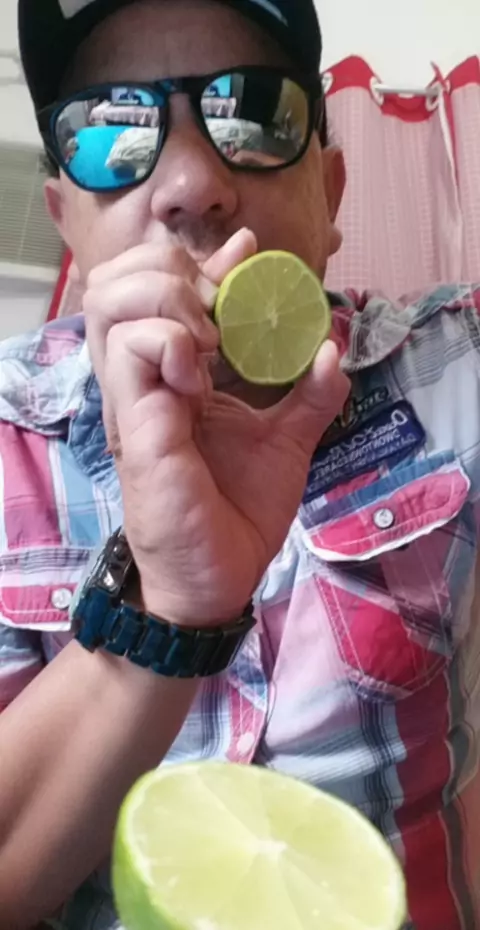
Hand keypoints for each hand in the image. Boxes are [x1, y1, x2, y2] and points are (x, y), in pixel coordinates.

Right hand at [83, 231, 349, 624]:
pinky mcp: (135, 423)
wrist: (219, 576)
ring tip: (209, 343)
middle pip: (118, 279)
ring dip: (168, 302)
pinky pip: (132, 349)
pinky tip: (200, 376)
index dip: (201, 259)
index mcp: (173, 375)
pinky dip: (172, 342)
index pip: (159, 288)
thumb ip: (309, 394)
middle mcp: (143, 378)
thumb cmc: (240, 512)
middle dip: (172, 270)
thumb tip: (333, 345)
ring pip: (111, 300)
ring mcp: (132, 398)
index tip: (247, 256)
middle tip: (218, 310)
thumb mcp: (287, 441)